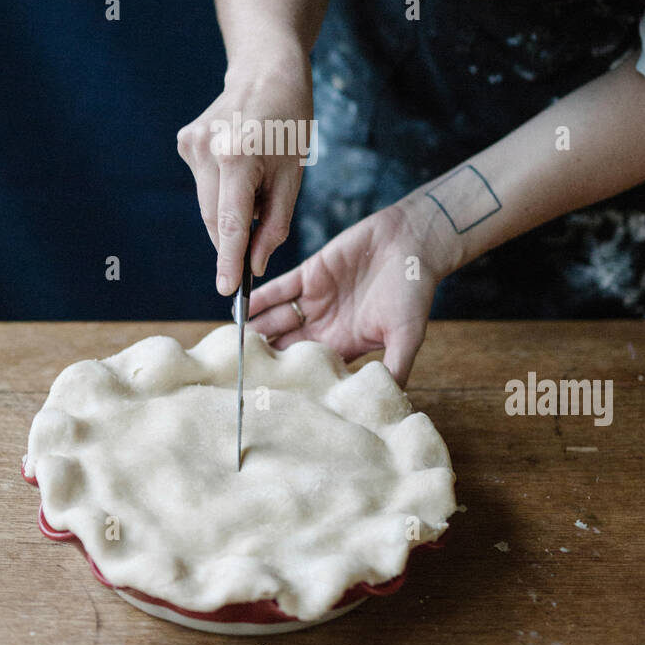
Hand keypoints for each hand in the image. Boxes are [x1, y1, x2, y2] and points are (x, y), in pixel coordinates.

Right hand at [176, 44, 313, 295]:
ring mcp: (191, 144)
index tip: (227, 291)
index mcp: (238, 157)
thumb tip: (254, 263)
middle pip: (215, 218)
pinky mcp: (185, 141)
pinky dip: (221, 188)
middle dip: (233, 239)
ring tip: (257, 183)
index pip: (230, 224)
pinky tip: (239, 164)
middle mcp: (207, 151)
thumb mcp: (293, 174)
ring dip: (229, 210)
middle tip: (256, 244)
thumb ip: (274, 223)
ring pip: (208, 203)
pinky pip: (204, 183)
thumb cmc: (289, 122)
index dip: (228, 261)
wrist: (266, 70)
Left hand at [247, 197, 451, 386]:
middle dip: (265, 358)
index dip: (291, 380)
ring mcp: (315, 299)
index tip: (267, 396)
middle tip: (237, 373)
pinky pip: (279, 289)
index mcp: (346, 345)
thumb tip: (391, 403)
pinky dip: (259, 298)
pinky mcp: (310, 273)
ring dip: (256, 329)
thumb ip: (396, 367)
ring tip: (230, 346)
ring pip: (278, 319)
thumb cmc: (415, 292)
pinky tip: (238, 309)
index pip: (312, 368)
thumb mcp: (408, 335)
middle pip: (287, 346)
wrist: (413, 242)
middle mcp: (326, 325)